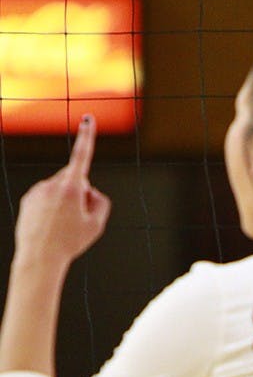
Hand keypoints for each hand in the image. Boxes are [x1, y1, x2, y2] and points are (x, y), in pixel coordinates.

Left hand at [15, 115, 111, 267]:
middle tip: (79, 218)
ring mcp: (38, 191)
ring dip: (65, 201)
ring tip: (62, 226)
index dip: (88, 136)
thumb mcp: (98, 224)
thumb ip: (100, 201)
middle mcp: (52, 184)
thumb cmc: (70, 242)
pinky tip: (51, 225)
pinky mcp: (29, 199)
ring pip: (60, 189)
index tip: (88, 119)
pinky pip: (47, 197)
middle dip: (80, 191)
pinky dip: (52, 207)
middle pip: (74, 179)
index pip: (82, 156)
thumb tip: (89, 191)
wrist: (39, 258)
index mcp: (72, 187)